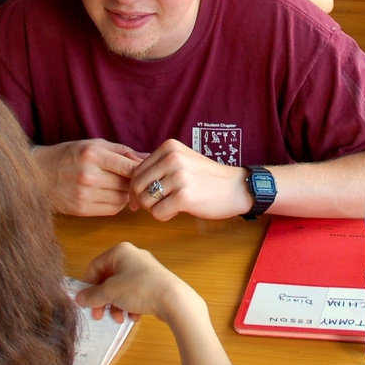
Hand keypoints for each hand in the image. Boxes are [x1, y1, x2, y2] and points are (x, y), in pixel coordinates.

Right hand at [31, 139, 144, 215]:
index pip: (130, 167)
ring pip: (122, 200)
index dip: (142, 171)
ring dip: (126, 194)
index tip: (146, 171)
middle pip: (128, 185)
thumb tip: (148, 158)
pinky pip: (112, 210)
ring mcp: (84, 195)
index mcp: (93, 155)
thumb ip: (122, 151)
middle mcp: (89, 176)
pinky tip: (108, 194)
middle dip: (134, 182)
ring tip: (117, 185)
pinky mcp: (81, 209)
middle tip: (131, 178)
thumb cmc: (69, 155)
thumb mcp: (93, 144)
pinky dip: (116, 203)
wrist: (37, 173)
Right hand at [73, 242, 203, 325]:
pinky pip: (134, 294)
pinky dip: (130, 306)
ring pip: (120, 289)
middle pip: (107, 279)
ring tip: (119, 318)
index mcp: (120, 252)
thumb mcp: (110, 293)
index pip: (95, 267)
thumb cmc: (140, 289)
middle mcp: (132, 257)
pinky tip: (134, 316)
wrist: (173, 299)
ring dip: (116, 305)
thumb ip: (92, 295)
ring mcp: (144, 270)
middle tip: (99, 315)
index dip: (88, 285)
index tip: (86, 302)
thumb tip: (79, 298)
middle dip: (103, 299)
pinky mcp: (153, 283)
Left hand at [128, 139, 250, 220]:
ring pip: (145, 201)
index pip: (136, 170)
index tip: (142, 198)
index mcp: (169, 147)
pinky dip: (164, 216)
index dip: (136, 188)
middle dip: (142, 200)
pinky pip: (158, 213)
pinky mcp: (184, 196)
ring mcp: (178, 176)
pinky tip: (177, 211)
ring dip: (154, 209)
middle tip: (155, 205)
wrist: (236, 188)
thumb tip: (128, 177)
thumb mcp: (182, 160)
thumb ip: (158, 165)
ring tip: (171, 206)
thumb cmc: (207, 178)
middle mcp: (171, 158)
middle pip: (136, 186)